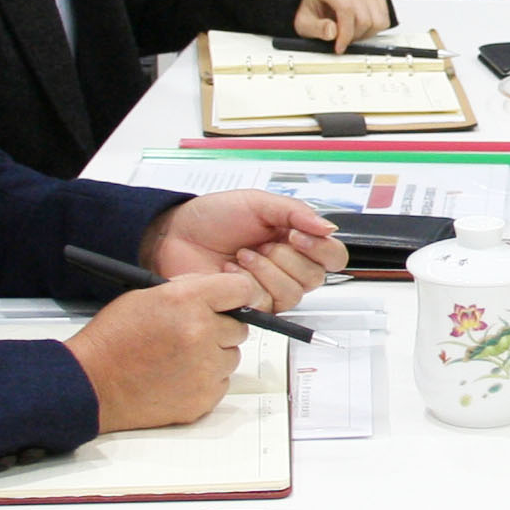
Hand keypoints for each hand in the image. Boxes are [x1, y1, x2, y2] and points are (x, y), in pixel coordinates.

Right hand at [68, 269, 253, 433]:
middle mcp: (201, 333)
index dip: (237, 296)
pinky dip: (206, 380)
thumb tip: (216, 291)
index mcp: (187, 302)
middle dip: (220, 328)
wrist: (92, 384)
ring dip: (213, 356)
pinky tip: (177, 377)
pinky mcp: (203, 398)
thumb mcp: (146, 296)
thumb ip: (187, 290)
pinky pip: (221, 383)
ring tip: (178, 358)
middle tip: (192, 333)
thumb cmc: (112, 340)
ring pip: (231, 357)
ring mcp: (204, 369)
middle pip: (239, 327)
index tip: (234, 302)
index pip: (242, 291)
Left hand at [146, 190, 346, 310]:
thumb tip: (329, 227)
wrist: (175, 235)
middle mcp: (288, 268)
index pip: (333, 256)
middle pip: (315, 278)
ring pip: (292, 294)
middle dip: (287, 258)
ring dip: (266, 270)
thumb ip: (295, 212)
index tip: (295, 234)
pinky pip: (266, 303)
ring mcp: (270, 289)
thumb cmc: (214, 217)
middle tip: (262, 243)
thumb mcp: (258, 203)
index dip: (321, 249)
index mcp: (297, 240)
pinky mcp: (250, 307)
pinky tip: (230, 271)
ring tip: (242, 255)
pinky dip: (247, 283)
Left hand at [291, 0, 392, 52]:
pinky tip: (362, 27)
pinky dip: (376, 25)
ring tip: (352, 33)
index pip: (346, 8)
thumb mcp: (304, 24)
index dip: (346, 32)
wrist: (314, 3)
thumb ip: (316, 28)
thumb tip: (332, 31)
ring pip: (377, 15)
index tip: (340, 46)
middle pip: (363, 15)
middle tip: (344, 41)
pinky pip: (384, 11)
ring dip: (366, 31)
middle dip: (355, 35)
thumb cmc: (309, 11)